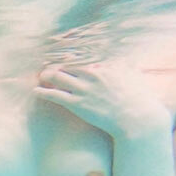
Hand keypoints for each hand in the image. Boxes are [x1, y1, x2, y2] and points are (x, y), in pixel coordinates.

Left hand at [33, 63, 172, 140]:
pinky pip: (54, 95)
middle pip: (67, 63)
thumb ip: (128, 66)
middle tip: (50, 68)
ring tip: (42, 78)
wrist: (137, 119)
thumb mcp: (135, 77)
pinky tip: (35, 91)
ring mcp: (84, 89)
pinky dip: (43, 92)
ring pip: (57, 76)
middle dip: (56, 65)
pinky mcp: (77, 104)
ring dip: (47, 76)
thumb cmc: (140, 101)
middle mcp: (93, 74)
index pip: (82, 56)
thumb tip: (130, 61)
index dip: (71, 57)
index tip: (65, 57)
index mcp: (106, 65)